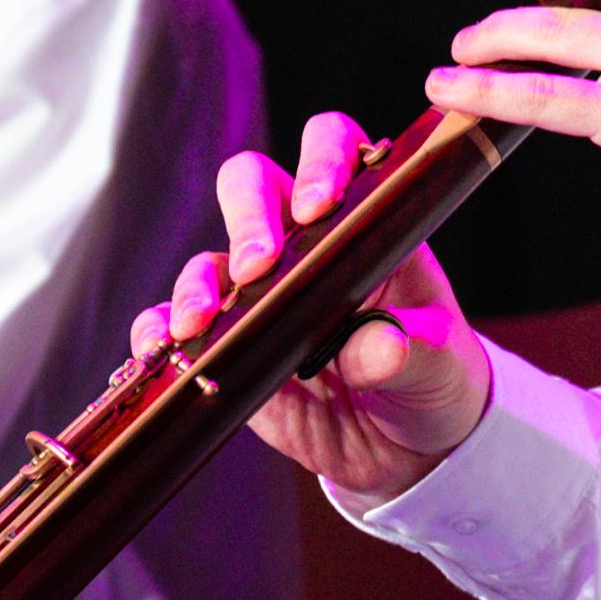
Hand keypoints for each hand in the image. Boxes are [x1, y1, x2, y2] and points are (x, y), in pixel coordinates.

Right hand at [137, 111, 493, 501]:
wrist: (408, 447)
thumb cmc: (435, 378)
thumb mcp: (440, 364)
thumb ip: (414, 350)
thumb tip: (380, 346)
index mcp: (365, 225)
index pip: (334, 151)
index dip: (320, 163)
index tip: (317, 207)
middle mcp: (304, 245)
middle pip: (252, 186)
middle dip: (247, 216)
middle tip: (258, 266)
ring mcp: (260, 294)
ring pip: (209, 259)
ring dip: (198, 284)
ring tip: (203, 321)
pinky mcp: (229, 345)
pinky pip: (175, 324)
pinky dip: (160, 330)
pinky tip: (162, 348)